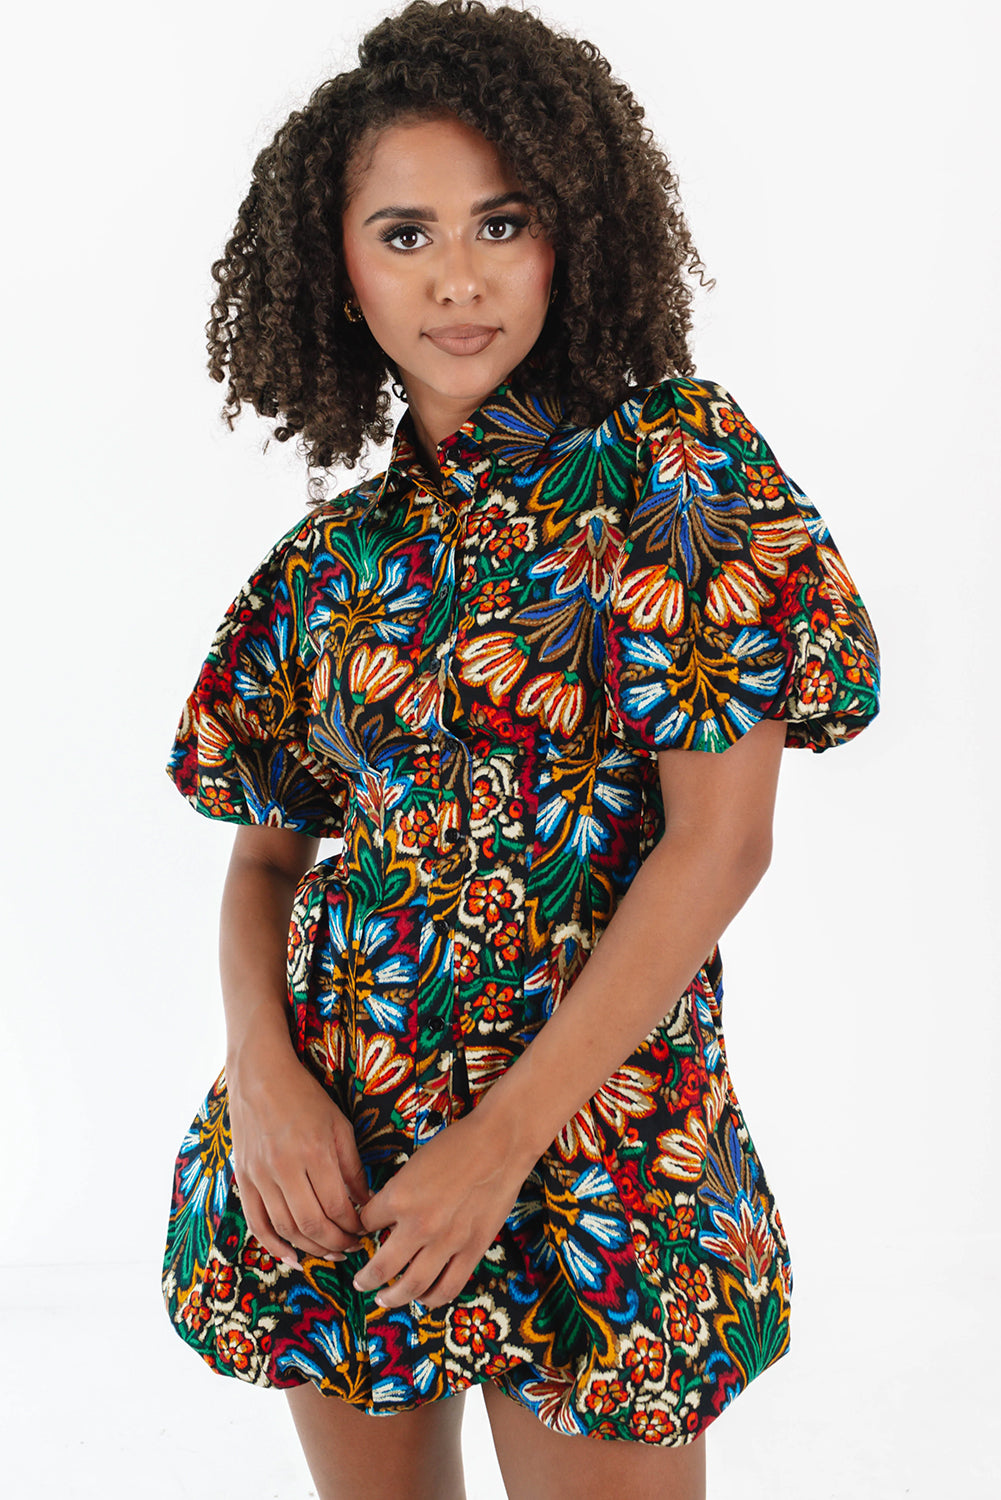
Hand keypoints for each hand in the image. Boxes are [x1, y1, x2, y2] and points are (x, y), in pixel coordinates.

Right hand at [227, 1040, 370, 1265]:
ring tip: (330, 1252)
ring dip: (311, 1248)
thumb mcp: (339, 1125)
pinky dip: (273, 1245)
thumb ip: (352, 1167)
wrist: (260, 1076)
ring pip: (286, 1228)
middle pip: (313, 1224)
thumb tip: (365, 1202)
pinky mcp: (244, 1178)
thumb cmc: (305, 1097)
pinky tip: (291, 1256)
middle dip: (336, 1243)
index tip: (366, 1231)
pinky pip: (257, 1222)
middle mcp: (286, 1168)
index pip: (338, 1207)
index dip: (354, 1227)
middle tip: (352, 1248)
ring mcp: (261, 1176)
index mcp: (315, 1152)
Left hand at [352, 1109, 530, 1308]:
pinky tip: (423, 1298)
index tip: (363, 1235)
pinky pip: (448, 1287)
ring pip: (412, 1286)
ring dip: (393, 1297)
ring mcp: (447, 1242)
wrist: (500, 1142)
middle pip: (381, 1268)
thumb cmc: (457, 1145)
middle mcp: (419, 1225)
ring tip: (385, 1299)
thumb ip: (398, 1194)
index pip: (365, 1224)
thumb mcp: (413, 1164)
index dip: (361, 1230)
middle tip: (360, 1282)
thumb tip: (386, 1218)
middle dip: (365, 1279)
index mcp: (398, 1197)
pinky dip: (432, 1298)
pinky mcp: (473, 1250)